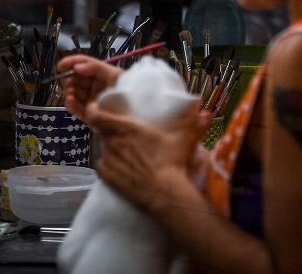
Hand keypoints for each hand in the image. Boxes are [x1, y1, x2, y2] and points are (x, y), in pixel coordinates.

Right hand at [56, 54, 121, 122]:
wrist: (133, 119)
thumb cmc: (126, 93)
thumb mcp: (114, 75)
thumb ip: (95, 68)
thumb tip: (76, 67)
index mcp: (104, 75)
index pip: (86, 64)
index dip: (72, 62)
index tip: (60, 66)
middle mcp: (98, 86)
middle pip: (78, 79)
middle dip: (70, 79)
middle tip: (66, 81)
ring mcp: (93, 101)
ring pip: (76, 93)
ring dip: (70, 91)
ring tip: (70, 92)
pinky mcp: (91, 115)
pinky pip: (77, 109)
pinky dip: (71, 104)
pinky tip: (70, 100)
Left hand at [87, 102, 212, 215]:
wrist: (165, 194)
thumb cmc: (172, 162)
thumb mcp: (186, 140)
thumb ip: (197, 124)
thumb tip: (208, 113)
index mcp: (125, 128)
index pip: (96, 113)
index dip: (93, 109)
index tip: (96, 107)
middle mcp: (112, 142)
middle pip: (102, 131)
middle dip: (109, 130)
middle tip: (122, 133)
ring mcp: (108, 160)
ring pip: (103, 148)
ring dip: (111, 148)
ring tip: (126, 153)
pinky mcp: (107, 177)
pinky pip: (102, 166)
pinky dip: (109, 165)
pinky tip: (121, 168)